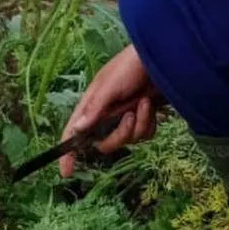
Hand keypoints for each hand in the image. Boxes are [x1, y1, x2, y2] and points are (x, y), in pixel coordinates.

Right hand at [59, 44, 160, 177]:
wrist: (162, 57)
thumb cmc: (129, 66)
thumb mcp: (109, 85)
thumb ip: (95, 109)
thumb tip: (78, 129)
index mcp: (92, 105)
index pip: (74, 132)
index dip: (69, 152)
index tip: (67, 172)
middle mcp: (107, 114)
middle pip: (106, 143)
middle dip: (120, 134)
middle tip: (128, 116)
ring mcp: (126, 117)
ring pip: (129, 140)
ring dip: (138, 123)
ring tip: (144, 102)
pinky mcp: (143, 118)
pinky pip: (144, 135)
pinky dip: (149, 122)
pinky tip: (152, 106)